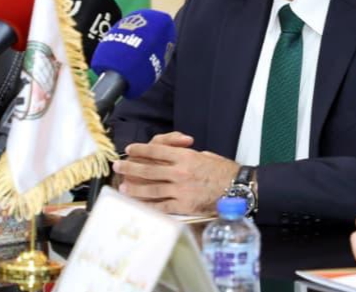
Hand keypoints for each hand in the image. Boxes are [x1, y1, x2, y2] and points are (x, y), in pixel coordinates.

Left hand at [112, 131, 238, 213]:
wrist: (236, 188)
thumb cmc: (224, 170)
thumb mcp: (206, 155)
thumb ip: (187, 156)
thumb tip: (175, 158)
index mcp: (185, 156)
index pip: (157, 150)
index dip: (141, 149)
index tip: (130, 149)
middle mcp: (179, 172)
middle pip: (148, 169)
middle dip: (130, 168)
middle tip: (118, 167)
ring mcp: (179, 190)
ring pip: (150, 189)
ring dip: (134, 188)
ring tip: (124, 187)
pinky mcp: (182, 206)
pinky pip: (161, 206)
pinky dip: (147, 205)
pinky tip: (138, 204)